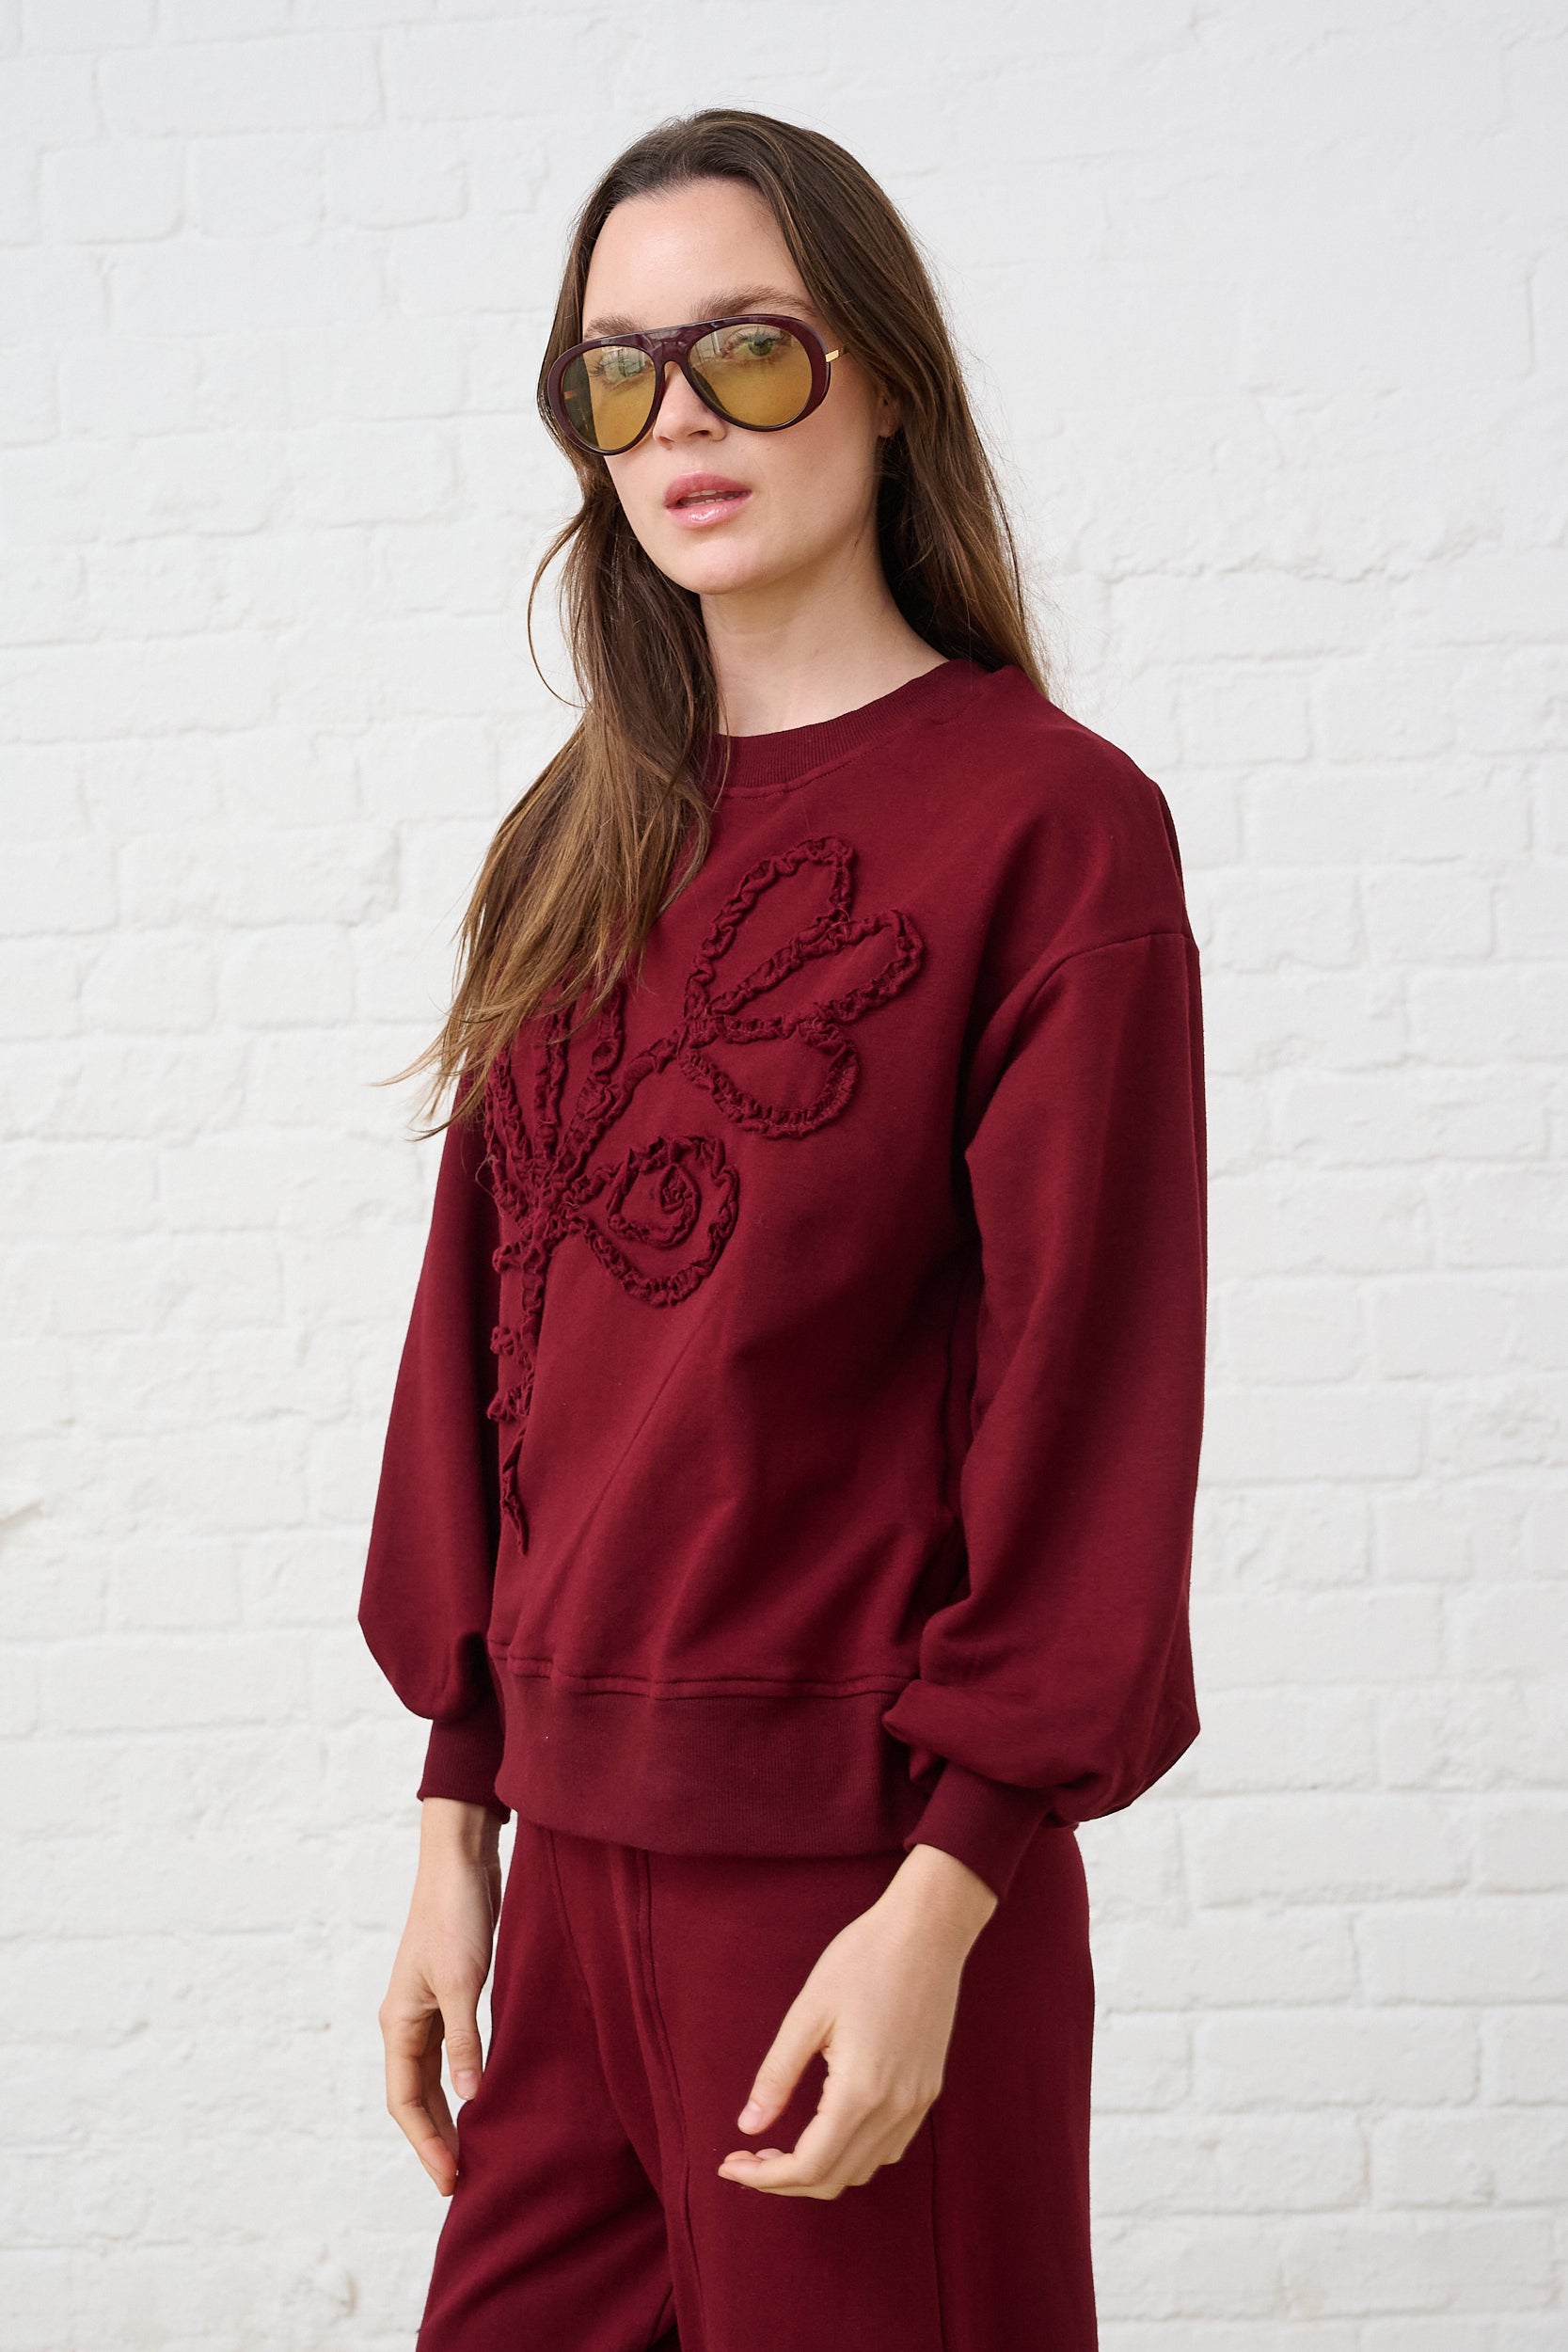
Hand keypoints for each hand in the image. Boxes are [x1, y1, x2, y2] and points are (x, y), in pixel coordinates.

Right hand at [377, 1798, 503, 2196]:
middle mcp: (405, 2020)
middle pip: (414, 2096)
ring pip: (430, 2076)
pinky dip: (459, 2079)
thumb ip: (465, 2040)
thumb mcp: (463, 1981)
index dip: (427, 2143)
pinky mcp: (449, 1993)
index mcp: (399, 2022)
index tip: (450, 2180)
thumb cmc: (455, 1915)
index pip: (405, 2101)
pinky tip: (481, 2094)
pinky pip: (447, 2052)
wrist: (460, 1861)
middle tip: (460, 2181)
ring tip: (470, 2151)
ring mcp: (426, 2007)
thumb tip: (469, 2099)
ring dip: (446, 2113)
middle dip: (434, 2139)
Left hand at [716, 1841, 997, 2198]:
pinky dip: (852, 2154)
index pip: (808, 2167)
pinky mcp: (927, 2091)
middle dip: (784, 2180)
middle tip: (747, 2158)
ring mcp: (916, 2104)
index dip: (764, 2179)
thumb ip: (777, 2076)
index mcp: (859, 2093)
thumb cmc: (862, 1960)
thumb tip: (748, 2127)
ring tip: (780, 2147)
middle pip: (834, 2178)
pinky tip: (827, 2129)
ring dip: (819, 2170)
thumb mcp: (808, 2013)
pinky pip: (888, 2148)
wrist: (927, 1930)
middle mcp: (894, 2110)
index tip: (728, 2165)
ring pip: (864, 2170)